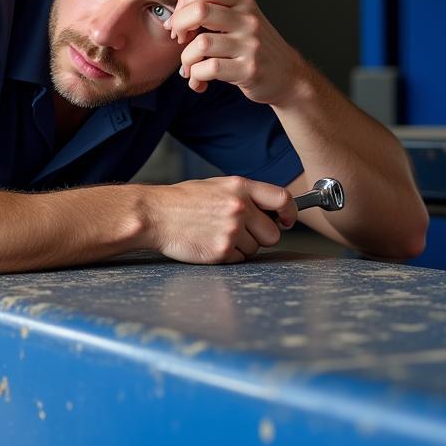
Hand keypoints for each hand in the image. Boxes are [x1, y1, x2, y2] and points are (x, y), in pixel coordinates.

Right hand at [146, 175, 296, 263]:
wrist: (155, 214)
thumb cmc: (182, 201)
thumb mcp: (216, 186)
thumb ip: (244, 196)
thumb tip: (269, 211)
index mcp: (239, 186)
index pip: (282, 198)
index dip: (290, 212)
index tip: (286, 220)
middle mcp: (239, 207)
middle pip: (272, 233)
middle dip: (260, 236)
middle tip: (238, 231)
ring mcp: (231, 230)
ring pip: (255, 249)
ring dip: (241, 246)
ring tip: (215, 234)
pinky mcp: (222, 251)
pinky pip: (239, 260)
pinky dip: (227, 256)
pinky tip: (209, 243)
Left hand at [166, 0, 305, 104]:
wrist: (289, 76)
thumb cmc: (253, 48)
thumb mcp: (240, 21)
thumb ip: (213, 13)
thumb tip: (173, 20)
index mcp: (244, 2)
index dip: (185, 3)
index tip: (179, 21)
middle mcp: (248, 20)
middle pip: (200, 10)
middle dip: (179, 25)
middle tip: (180, 39)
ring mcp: (250, 45)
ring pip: (201, 44)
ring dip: (186, 59)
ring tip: (190, 68)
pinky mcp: (249, 70)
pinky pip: (208, 69)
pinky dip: (195, 77)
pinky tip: (199, 82)